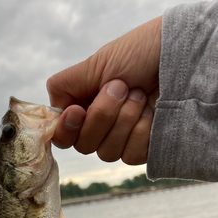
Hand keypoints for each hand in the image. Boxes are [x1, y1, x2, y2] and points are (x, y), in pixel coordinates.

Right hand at [47, 16, 161, 164]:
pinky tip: (151, 112)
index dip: (67, 129)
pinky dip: (141, 130)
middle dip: (103, 115)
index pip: (63, 136)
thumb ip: (64, 86)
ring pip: (107, 153)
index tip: (78, 111)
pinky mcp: (142, 149)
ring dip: (124, 120)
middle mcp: (100, 127)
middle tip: (121, 87)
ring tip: (139, 95)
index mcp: (84, 108)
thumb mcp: (96, 64)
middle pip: (84, 145)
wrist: (178, 56)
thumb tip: (49, 111)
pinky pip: (130, 155)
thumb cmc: (139, 54)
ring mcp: (121, 139)